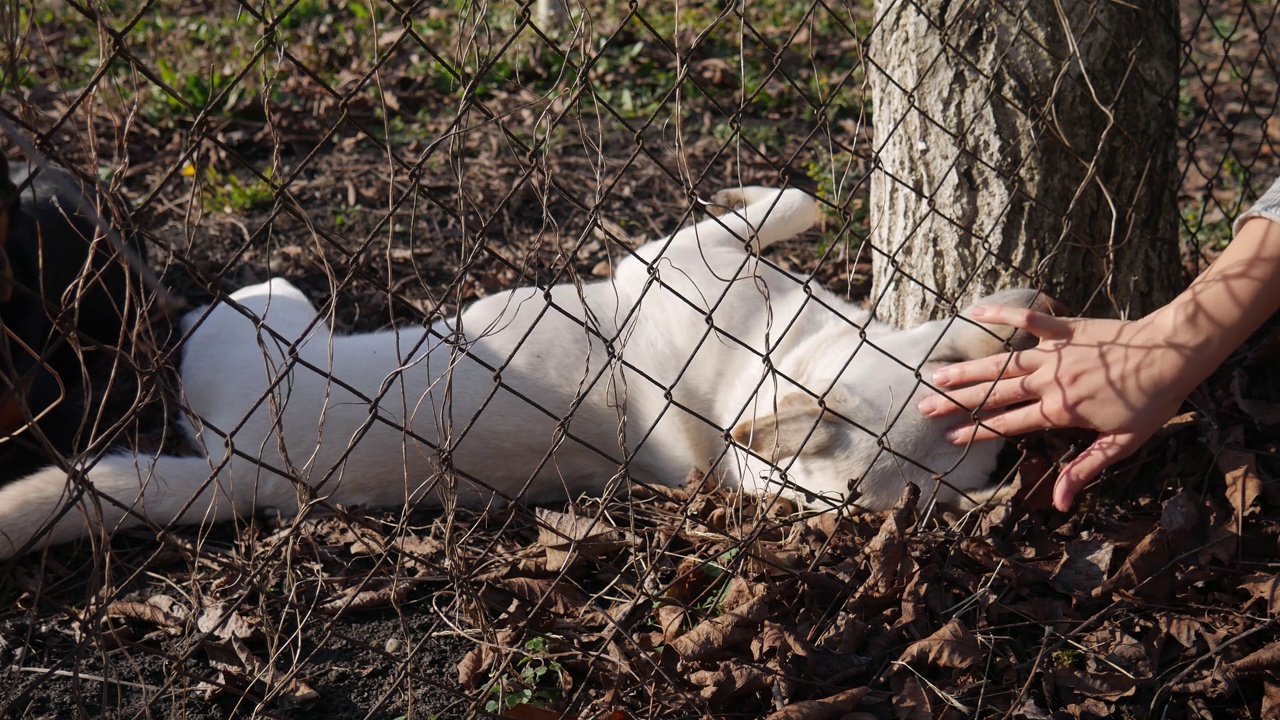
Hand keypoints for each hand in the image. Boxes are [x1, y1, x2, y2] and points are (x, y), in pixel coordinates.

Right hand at [916, 305, 1203, 511]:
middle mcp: (1048, 382)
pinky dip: (1001, 315)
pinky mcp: (1063, 329)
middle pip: (994, 394)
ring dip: (967, 370)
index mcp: (1059, 411)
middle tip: (925, 407)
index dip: (978, 432)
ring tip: (936, 374)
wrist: (1172, 353)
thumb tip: (1059, 503)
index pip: (1010, 424)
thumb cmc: (1150, 401)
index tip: (951, 438)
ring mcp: (1053, 353)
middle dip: (957, 402)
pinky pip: (1027, 320)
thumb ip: (1084, 469)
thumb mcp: (1121, 443)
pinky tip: (974, 312)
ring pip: (1001, 363)